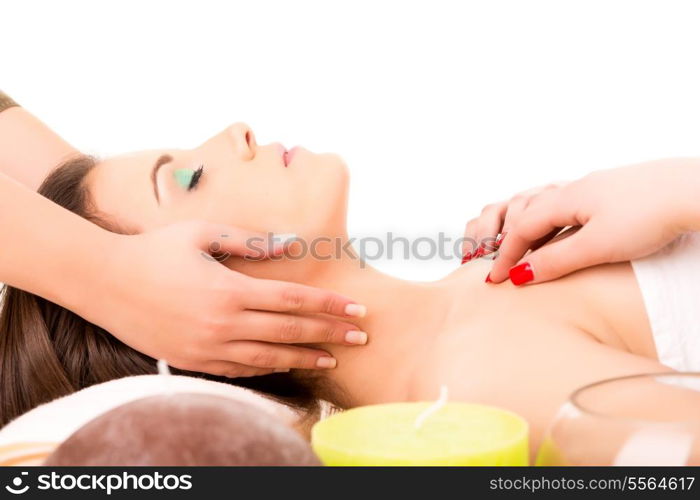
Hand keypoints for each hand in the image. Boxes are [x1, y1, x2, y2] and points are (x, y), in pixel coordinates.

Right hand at [77, 221, 365, 376]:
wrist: (104, 282)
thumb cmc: (154, 250)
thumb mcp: (201, 233)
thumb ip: (248, 240)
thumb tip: (290, 243)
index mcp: (229, 289)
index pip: (294, 300)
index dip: (329, 305)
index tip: (358, 308)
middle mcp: (223, 323)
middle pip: (290, 331)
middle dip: (330, 333)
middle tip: (362, 335)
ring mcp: (208, 347)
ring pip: (269, 357)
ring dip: (305, 356)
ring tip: (333, 357)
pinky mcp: (194, 360)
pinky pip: (241, 369)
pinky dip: (269, 368)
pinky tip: (288, 364)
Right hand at [465, 159, 699, 283]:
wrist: (694, 190)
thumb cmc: (649, 216)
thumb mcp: (596, 246)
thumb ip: (555, 261)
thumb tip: (520, 274)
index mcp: (565, 198)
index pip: (521, 228)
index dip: (506, 255)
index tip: (495, 278)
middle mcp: (577, 188)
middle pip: (532, 215)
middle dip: (514, 241)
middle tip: (505, 266)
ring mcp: (598, 187)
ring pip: (554, 209)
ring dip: (536, 232)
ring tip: (532, 253)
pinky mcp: (617, 191)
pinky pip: (574, 208)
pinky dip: (559, 226)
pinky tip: (571, 235)